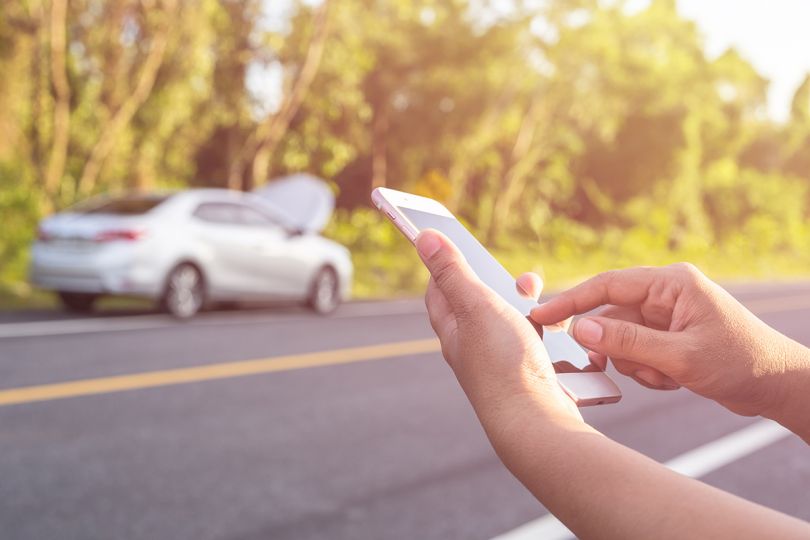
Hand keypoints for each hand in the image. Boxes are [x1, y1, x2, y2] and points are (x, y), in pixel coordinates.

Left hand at [414, 229, 581, 442]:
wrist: (537, 421)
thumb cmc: (503, 363)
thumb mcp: (476, 306)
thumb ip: (453, 271)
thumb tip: (423, 238)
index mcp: (452, 329)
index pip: (439, 290)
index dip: (445, 265)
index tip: (454, 245)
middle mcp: (471, 346)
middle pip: (480, 303)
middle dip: (501, 284)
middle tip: (522, 281)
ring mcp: (500, 361)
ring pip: (513, 322)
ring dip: (529, 307)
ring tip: (542, 305)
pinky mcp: (527, 373)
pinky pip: (536, 342)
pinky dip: (547, 331)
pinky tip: (558, 332)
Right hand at [530, 263, 803, 417]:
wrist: (777, 386)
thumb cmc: (740, 362)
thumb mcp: (679, 356)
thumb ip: (627, 342)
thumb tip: (581, 330)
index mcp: (671, 283)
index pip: (608, 285)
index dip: (571, 301)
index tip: (541, 315)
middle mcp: (665, 294)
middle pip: (612, 318)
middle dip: (618, 349)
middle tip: (634, 368)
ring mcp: (666, 316)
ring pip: (622, 340)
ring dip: (636, 365)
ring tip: (667, 376)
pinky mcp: (667, 336)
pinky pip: (636, 353)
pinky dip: (646, 371)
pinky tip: (674, 379)